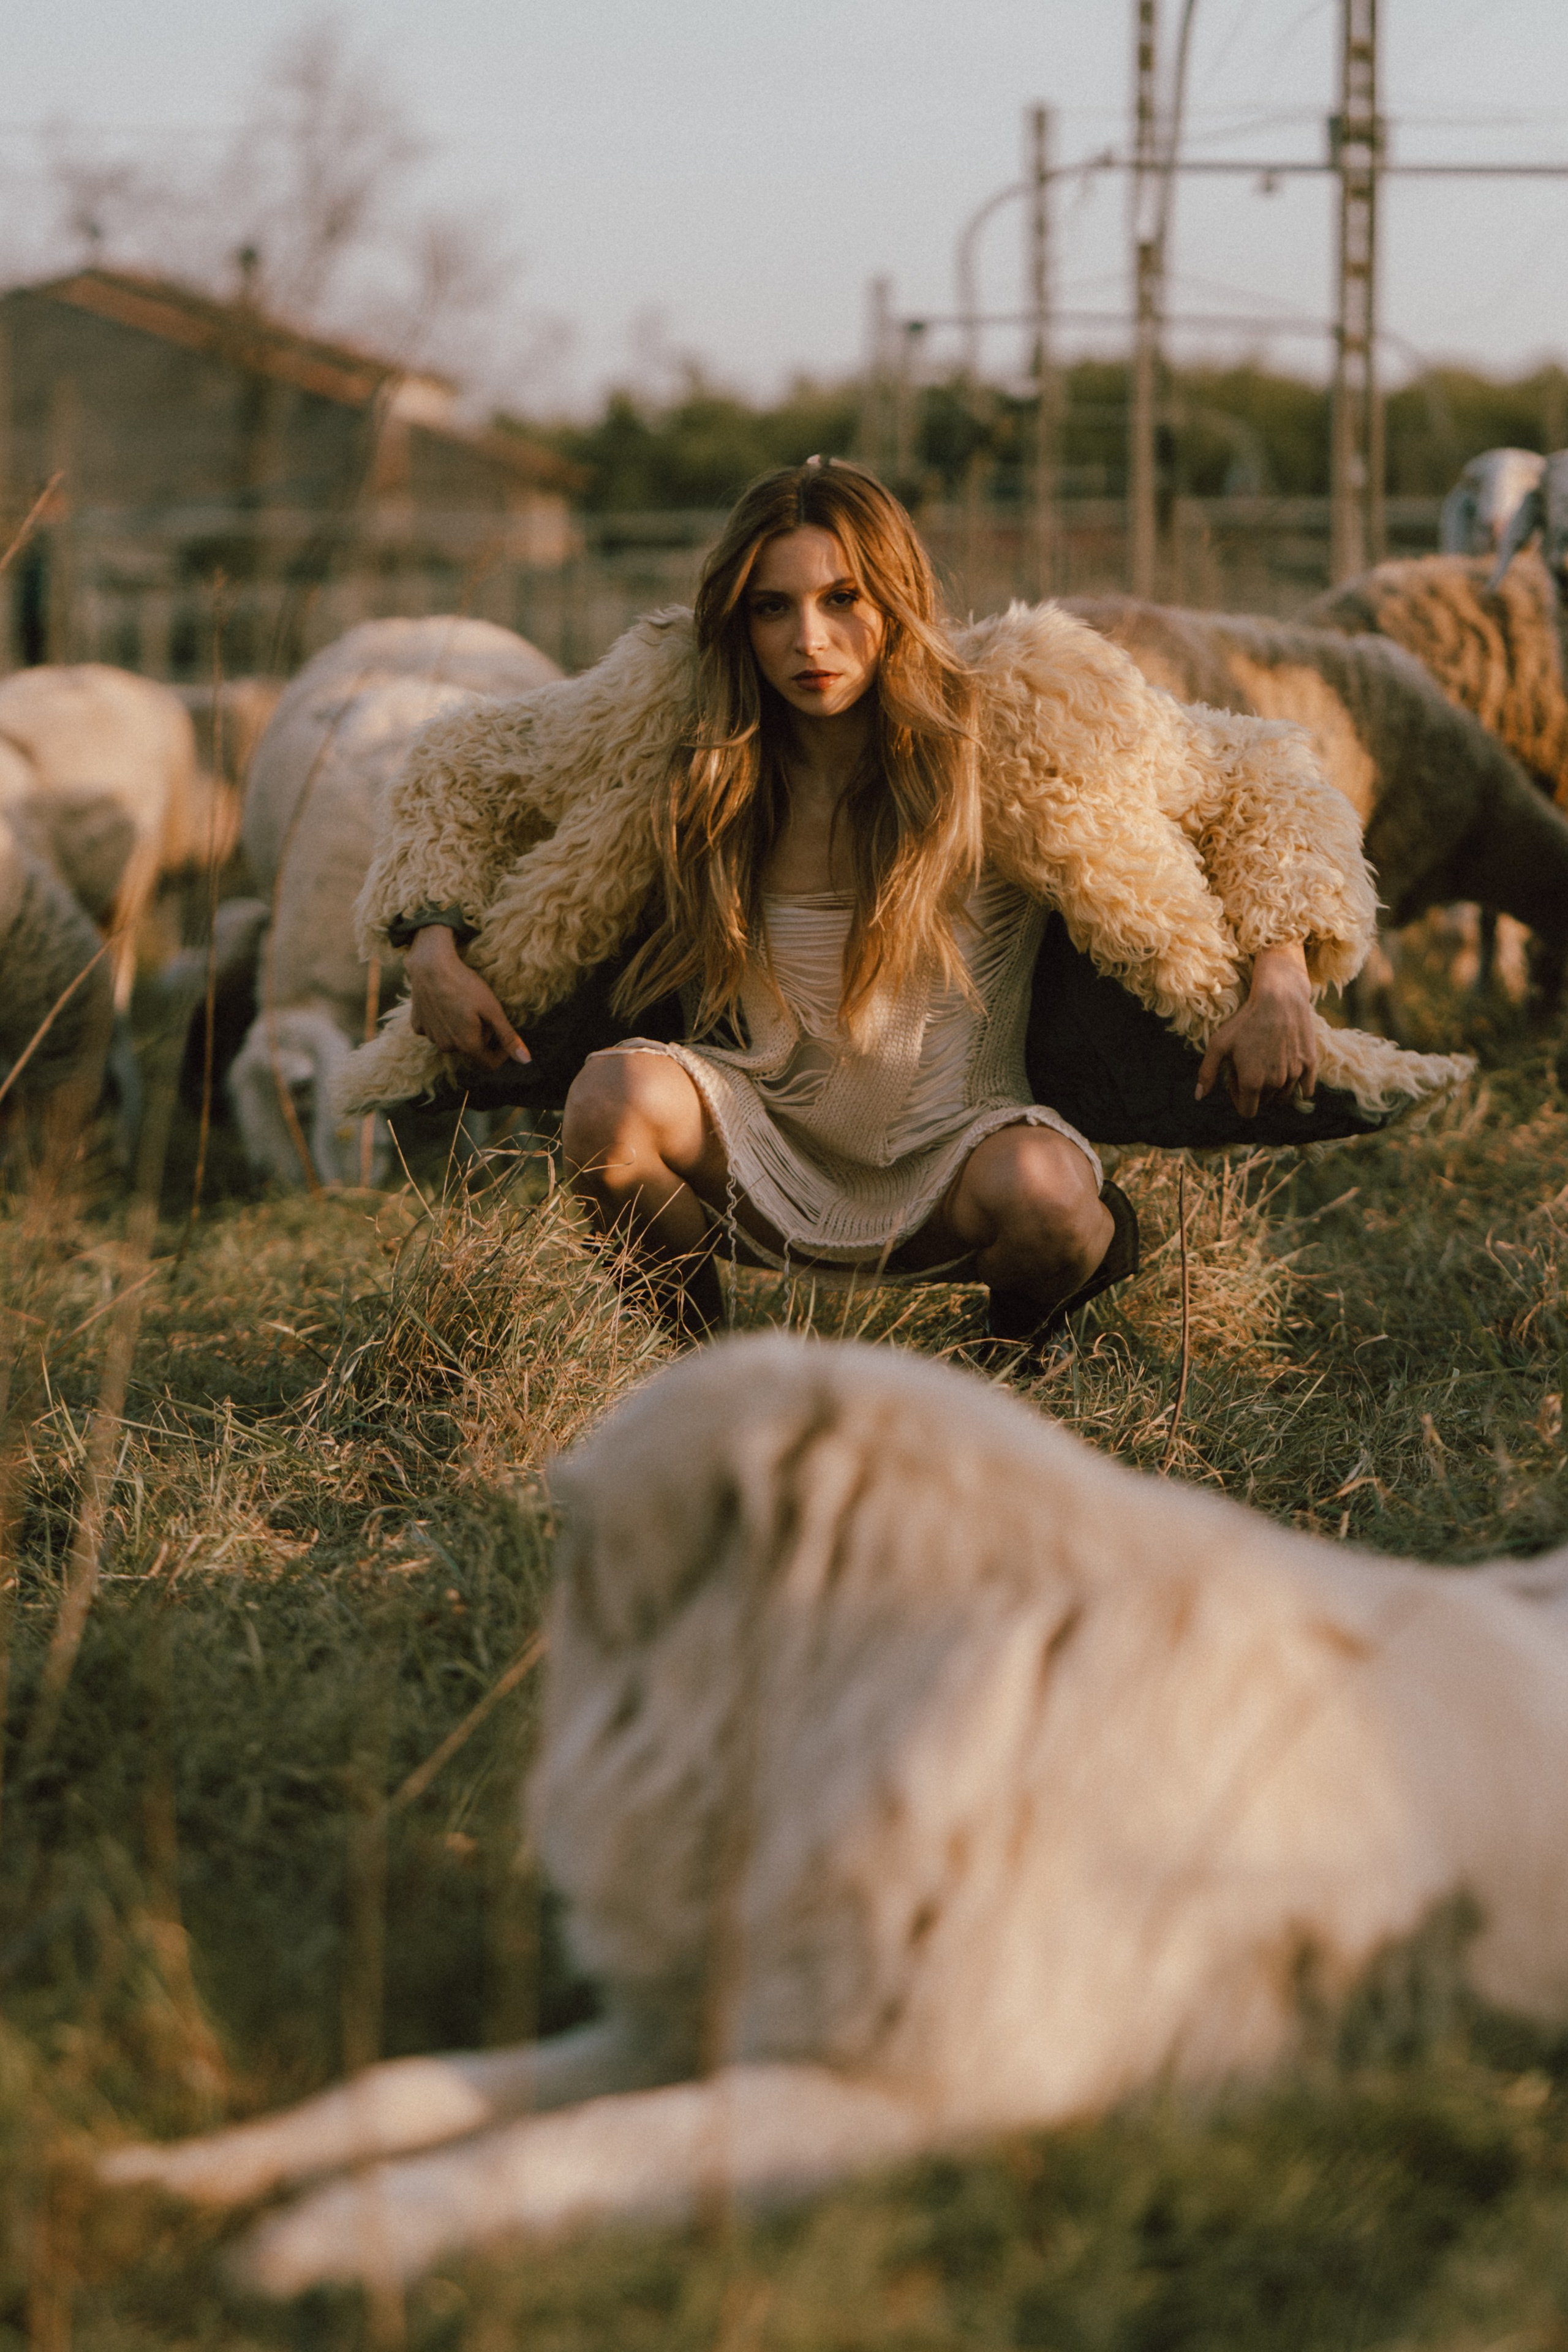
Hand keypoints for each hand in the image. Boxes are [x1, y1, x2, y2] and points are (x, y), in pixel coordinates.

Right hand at [404, 926, 529, 1070]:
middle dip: (481, 1035)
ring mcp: (430, 1037)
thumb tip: (525, 1060)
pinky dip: (443, 1022)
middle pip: (471, 1049)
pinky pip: (436, 1030)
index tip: (503, 1035)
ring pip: (453, 1040)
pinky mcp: (418, 1025)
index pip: (489, 1064)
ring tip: (463, 1005)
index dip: (501, 1053)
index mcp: (467, 1045)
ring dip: (462, 1029)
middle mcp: (447, 1046)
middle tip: (481, 1011)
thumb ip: (508, 1037)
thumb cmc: (465, 985)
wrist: (430, 965)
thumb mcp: (492, 1010)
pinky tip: (445, 1003)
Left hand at [1195, 941, 1316, 1117]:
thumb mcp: (1218, 1044)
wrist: (1279, 998)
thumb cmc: (1245, 1021)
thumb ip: (1207, 1073)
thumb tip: (1199, 1097)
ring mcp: (1294, 1075)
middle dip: (1256, 1089)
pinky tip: (1290, 1071)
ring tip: (1268, 1062)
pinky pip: (1307, 1090)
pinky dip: (1299, 1086)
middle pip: (1265, 1101)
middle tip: (1252, 1064)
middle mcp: (1274, 1083)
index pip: (1247, 1111)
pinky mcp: (1310, 1065)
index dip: (1239, 1098)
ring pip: (1284, 1096)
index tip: (1238, 1079)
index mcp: (1251, 1083)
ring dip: (1276, 1087)